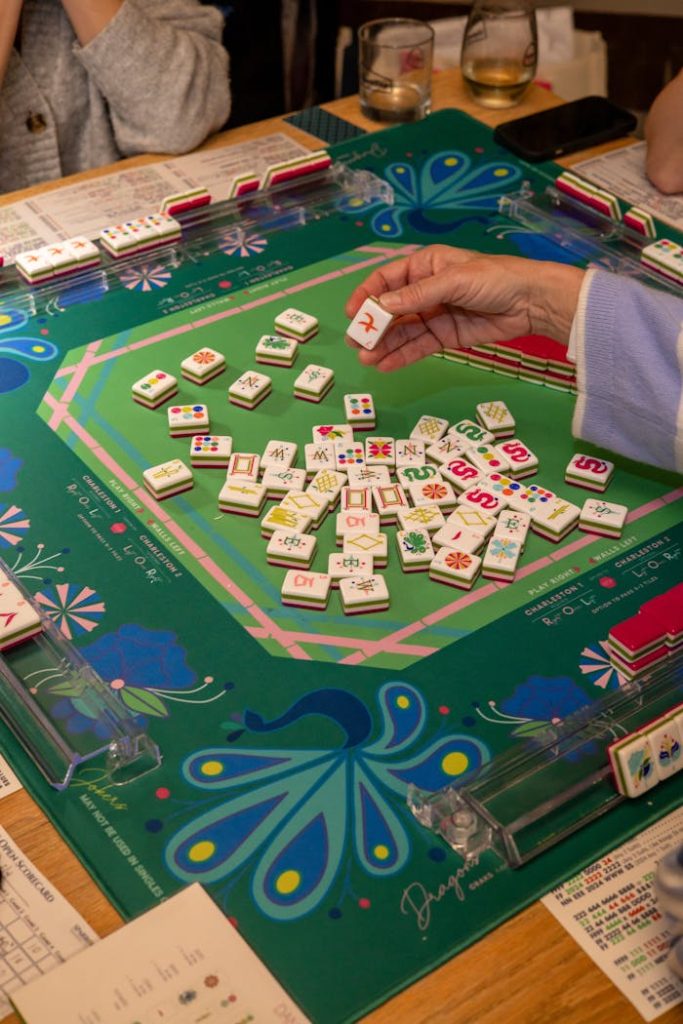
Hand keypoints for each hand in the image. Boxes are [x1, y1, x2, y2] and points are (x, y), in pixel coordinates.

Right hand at [344, 244, 584, 371]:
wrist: (532, 302)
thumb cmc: (495, 278)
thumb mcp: (453, 281)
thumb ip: (417, 296)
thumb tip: (381, 307)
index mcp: (426, 266)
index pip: (388, 280)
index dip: (368, 295)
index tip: (353, 313)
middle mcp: (426, 290)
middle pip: (392, 310)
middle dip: (373, 326)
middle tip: (356, 343)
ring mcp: (435, 315)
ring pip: (403, 332)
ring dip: (384, 345)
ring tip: (367, 359)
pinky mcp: (446, 336)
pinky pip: (419, 346)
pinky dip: (402, 356)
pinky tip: (386, 365)